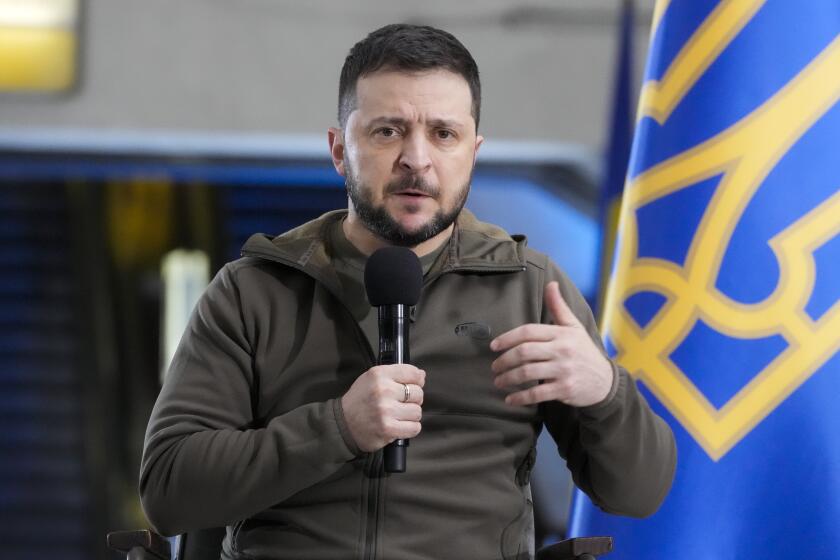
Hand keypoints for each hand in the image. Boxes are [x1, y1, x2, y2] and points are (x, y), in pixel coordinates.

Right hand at [341, 364, 425, 451]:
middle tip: (400, 404)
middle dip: (413, 400)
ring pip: (417, 412)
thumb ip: (397, 374)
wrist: (343, 424)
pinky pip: (415, 428)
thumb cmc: (360, 400)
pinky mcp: (389, 429)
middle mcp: (383, 390)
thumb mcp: (372, 378)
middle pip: (418, 393)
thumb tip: (422, 375)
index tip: (411, 386)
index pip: (413, 373)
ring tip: (397, 415)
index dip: (416, 381)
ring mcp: (386, 411)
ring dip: (410, 416)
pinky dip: (409, 428)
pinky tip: (399, 425)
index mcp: (379, 374)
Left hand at [490, 281, 612, 407]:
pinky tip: (510, 400)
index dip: (507, 338)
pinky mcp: (565, 389)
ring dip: (508, 378)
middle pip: (524, 352)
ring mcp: (564, 370)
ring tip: (498, 381)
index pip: (528, 331)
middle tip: (494, 367)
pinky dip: (520, 398)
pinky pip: (537, 393)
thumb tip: (550, 283)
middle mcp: (562, 350)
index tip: (493, 346)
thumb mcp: (574, 327)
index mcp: (562, 333)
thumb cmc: (584, 351)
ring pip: (528, 373)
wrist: (605, 381)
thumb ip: (559, 306)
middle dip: (504, 360)